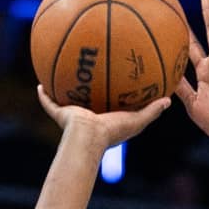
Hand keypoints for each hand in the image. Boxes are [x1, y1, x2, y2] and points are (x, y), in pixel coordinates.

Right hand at [36, 84, 169, 149]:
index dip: (108, 93)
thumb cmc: (113, 131)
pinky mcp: (60, 114)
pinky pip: (48, 103)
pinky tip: (39, 83)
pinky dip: (43, 95)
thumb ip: (152, 111)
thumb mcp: (136, 120)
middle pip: (84, 99)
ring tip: (58, 72)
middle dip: (83, 88)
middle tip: (85, 71)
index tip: (111, 80)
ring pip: (64, 99)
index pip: (106, 103)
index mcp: (104, 119)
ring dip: (61, 88)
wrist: (89, 137)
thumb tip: (168, 100)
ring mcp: (72, 116)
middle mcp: (87, 117)